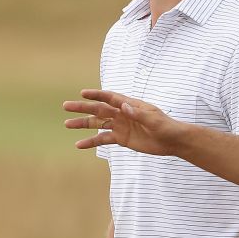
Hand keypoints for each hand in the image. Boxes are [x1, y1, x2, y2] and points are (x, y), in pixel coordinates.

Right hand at [63, 89, 182, 155]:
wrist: (173, 141)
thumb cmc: (167, 127)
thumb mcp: (154, 120)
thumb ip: (139, 114)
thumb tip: (124, 107)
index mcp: (130, 105)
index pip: (110, 97)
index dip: (97, 94)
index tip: (83, 93)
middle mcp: (122, 113)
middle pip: (99, 109)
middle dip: (82, 107)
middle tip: (66, 106)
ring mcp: (120, 125)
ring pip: (97, 124)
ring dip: (82, 124)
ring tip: (67, 124)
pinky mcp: (121, 138)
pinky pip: (103, 139)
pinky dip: (91, 142)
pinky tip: (79, 144)